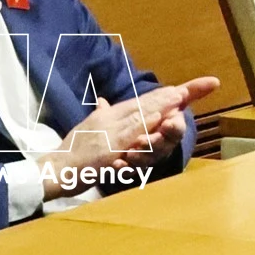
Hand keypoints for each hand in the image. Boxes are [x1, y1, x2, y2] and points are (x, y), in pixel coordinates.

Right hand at [41, 78, 219, 183]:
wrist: (53, 169)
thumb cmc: (71, 152)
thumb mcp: (88, 129)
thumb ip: (101, 116)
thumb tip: (104, 102)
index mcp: (110, 115)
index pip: (143, 100)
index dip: (166, 94)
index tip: (189, 87)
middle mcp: (111, 118)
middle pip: (147, 103)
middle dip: (174, 95)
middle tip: (201, 85)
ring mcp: (109, 133)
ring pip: (140, 116)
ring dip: (162, 106)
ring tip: (182, 96)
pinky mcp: (107, 149)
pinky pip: (127, 137)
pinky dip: (143, 126)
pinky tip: (158, 120)